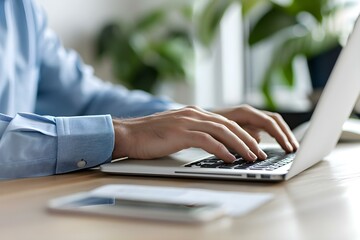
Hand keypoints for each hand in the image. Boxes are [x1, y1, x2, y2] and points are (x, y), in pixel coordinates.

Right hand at [112, 106, 297, 162]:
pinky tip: (230, 158)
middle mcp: (194, 114)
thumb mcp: (178, 131)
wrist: (128, 134)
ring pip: (222, 131)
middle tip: (260, 153)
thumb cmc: (152, 136)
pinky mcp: (179, 132)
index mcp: (195, 113)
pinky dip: (221, 149)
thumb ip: (197, 133)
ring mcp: (187, 121)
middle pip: (229, 125)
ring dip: (240, 144)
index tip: (256, 146)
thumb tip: (217, 145)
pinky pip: (206, 140)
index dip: (244, 133)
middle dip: (248, 139)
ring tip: (252, 156)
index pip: (226, 122)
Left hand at [212, 105, 298, 151]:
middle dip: (286, 134)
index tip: (287, 147)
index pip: (269, 122)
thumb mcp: (221, 131)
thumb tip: (257, 139)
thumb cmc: (206, 126)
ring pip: (271, 123)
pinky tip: (277, 146)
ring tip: (290, 148)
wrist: (194, 121)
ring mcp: (247, 117)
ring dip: (282, 135)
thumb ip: (239, 134)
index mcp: (244, 112)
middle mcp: (248, 113)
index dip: (280, 135)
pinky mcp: (246, 123)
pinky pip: (264, 128)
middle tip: (295, 149)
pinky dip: (273, 136)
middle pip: (274, 120)